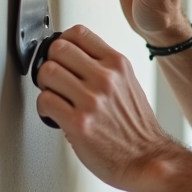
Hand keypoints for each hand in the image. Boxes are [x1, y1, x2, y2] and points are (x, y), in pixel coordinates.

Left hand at [34, 25, 179, 191]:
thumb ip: (105, 68)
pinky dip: (44, 108)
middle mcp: (105, 78)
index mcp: (117, 64)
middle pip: (58, 48)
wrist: (147, 159)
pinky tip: (54, 114)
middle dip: (51, 62)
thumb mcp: (129, 84)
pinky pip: (45, 101)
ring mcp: (92, 100)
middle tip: (54, 78)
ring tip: (54, 96)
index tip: (62, 55)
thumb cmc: (136, 127)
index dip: (63, 43)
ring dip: (45, 85)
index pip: (78, 33)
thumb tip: (76, 58)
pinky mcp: (79, 123)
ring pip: (47, 72)